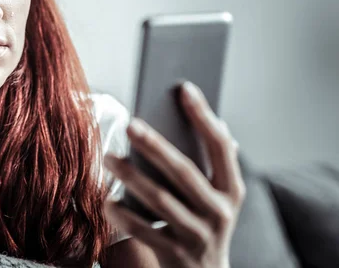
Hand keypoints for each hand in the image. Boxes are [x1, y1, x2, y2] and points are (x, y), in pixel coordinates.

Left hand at [103, 82, 245, 267]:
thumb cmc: (203, 221)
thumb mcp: (215, 195)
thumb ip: (207, 161)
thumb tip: (201, 114)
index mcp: (232, 190)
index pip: (221, 146)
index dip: (203, 116)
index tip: (183, 88)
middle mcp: (220, 212)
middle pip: (184, 172)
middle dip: (156, 146)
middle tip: (130, 124)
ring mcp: (198, 236)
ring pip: (161, 200)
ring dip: (132, 176)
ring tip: (107, 156)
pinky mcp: (175, 255)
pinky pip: (145, 231)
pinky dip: (124, 215)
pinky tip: (106, 199)